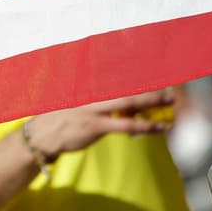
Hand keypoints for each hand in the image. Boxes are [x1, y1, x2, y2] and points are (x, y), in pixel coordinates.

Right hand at [24, 89, 173, 160]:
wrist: (41, 136)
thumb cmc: (57, 120)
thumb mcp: (71, 103)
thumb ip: (91, 99)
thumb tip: (113, 102)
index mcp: (86, 87)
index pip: (116, 78)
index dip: (136, 77)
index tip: (153, 74)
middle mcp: (91, 94)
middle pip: (126, 88)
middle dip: (149, 88)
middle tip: (169, 89)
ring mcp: (94, 110)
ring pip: (129, 104)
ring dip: (152, 104)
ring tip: (170, 105)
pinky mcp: (95, 126)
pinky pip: (126, 126)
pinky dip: (145, 126)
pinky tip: (158, 127)